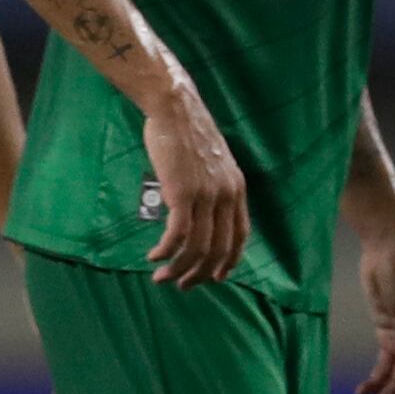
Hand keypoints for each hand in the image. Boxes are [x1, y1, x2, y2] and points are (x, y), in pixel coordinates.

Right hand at [140, 83, 249, 284]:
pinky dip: (165, 251)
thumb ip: (212, 188)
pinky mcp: (182, 193)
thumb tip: (199, 212)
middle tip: (182, 285)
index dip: (229, 262)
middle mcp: (227, 195)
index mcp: (237, 189)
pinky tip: (154, 256)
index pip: (240, 236)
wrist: (175, 108)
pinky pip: (177, 234)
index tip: (215, 278)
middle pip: (219, 249)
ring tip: (162, 277)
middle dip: (200, 274)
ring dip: (179, 268)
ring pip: (197, 248)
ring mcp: (206, 195)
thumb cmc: (187, 133)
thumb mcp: (212, 163)